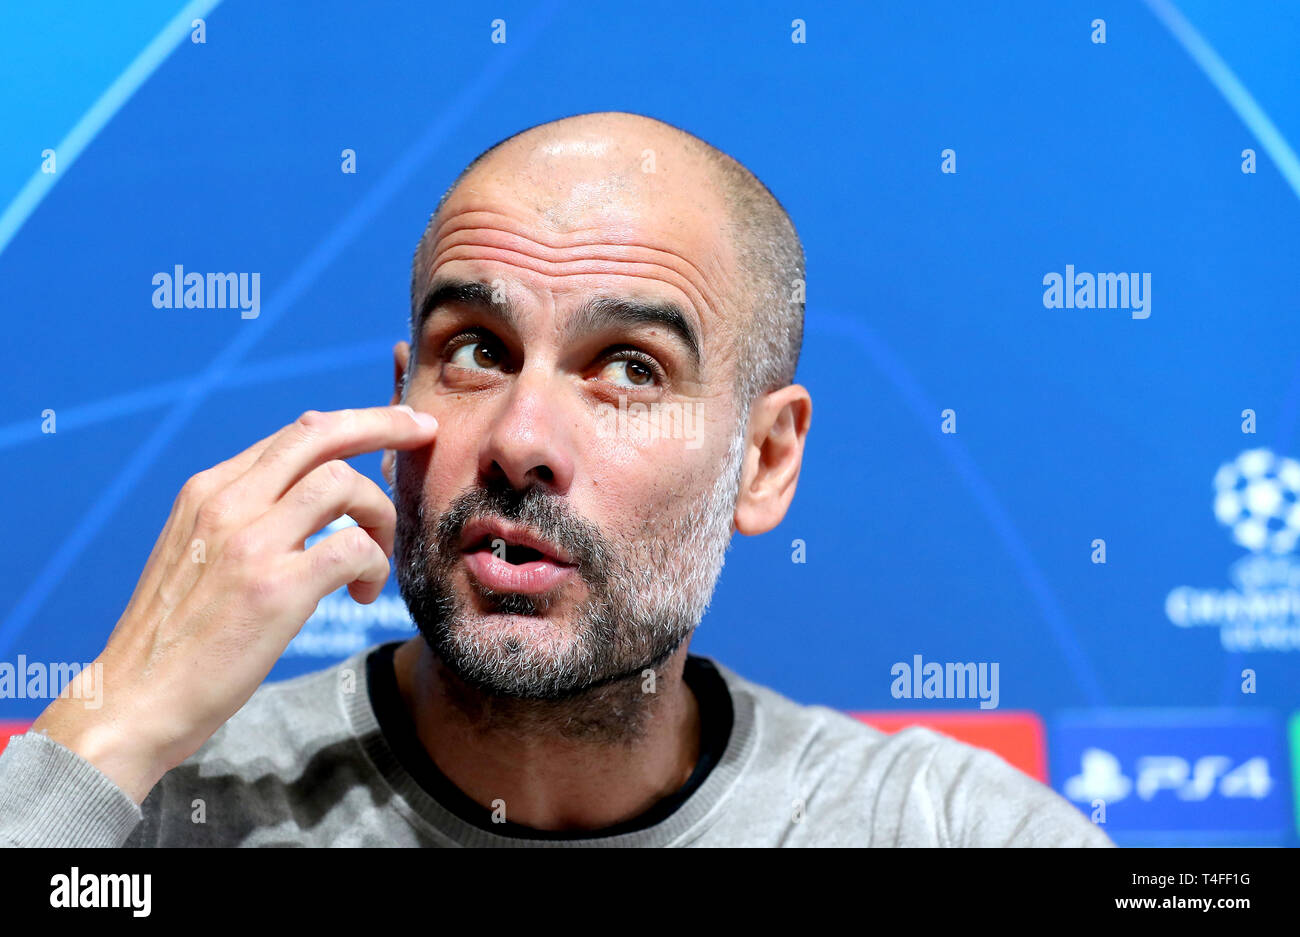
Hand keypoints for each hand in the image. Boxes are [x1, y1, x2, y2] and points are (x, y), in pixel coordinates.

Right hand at [30, 405, 437, 803]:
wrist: (133, 701)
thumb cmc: (174, 638)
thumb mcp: (196, 553)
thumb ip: (244, 518)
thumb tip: (305, 496)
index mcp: (207, 491)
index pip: (294, 434)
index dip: (351, 426)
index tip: (392, 428)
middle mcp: (226, 503)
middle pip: (321, 434)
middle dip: (384, 425)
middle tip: (424, 430)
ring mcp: (250, 543)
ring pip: (344, 483)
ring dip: (380, 515)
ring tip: (376, 559)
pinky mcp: (275, 588)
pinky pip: (354, 547)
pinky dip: (376, 565)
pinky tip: (365, 595)